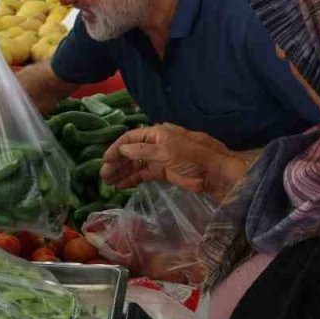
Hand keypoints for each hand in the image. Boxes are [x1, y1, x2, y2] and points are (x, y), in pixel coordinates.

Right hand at [101, 123, 249, 200]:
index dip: (116, 148)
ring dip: (122, 172)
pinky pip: (144, 174)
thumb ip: (143, 151)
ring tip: (109, 183)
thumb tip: (122, 150)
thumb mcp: (167, 150)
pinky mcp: (164, 172)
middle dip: (117, 163)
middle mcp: (156, 144)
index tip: (104, 160)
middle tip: (103, 175)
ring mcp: (160, 159)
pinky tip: (122, 185)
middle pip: (131, 152)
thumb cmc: (193, 156)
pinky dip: (133, 179)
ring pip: (136, 164)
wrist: (216, 173)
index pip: (131, 138)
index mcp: (157, 133)